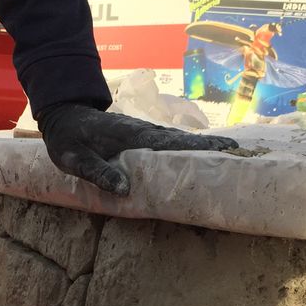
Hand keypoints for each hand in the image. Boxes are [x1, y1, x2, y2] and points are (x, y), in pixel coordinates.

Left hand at [37, 104, 236, 195]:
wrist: (64, 116)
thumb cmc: (69, 141)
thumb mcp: (75, 160)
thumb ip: (98, 173)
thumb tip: (125, 189)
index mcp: (133, 137)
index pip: (172, 142)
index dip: (198, 147)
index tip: (225, 150)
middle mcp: (145, 133)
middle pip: (184, 141)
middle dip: (211, 148)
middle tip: (241, 156)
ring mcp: (145, 134)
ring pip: (180, 142)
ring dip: (203, 149)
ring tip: (229, 157)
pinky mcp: (142, 139)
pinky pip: (170, 145)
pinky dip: (188, 149)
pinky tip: (199, 158)